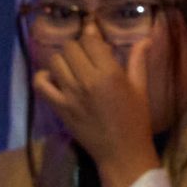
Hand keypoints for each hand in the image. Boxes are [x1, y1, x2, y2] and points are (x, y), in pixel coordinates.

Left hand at [32, 33, 162, 186]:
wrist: (122, 153)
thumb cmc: (137, 121)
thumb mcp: (141, 90)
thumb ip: (139, 62)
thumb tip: (145, 39)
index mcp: (111, 74)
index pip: (90, 40)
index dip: (91, 33)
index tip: (95, 34)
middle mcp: (87, 80)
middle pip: (70, 47)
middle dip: (78, 47)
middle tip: (87, 55)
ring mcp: (70, 94)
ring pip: (55, 61)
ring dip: (63, 59)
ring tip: (73, 66)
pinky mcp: (59, 106)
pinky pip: (40, 83)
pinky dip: (44, 76)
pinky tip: (54, 77)